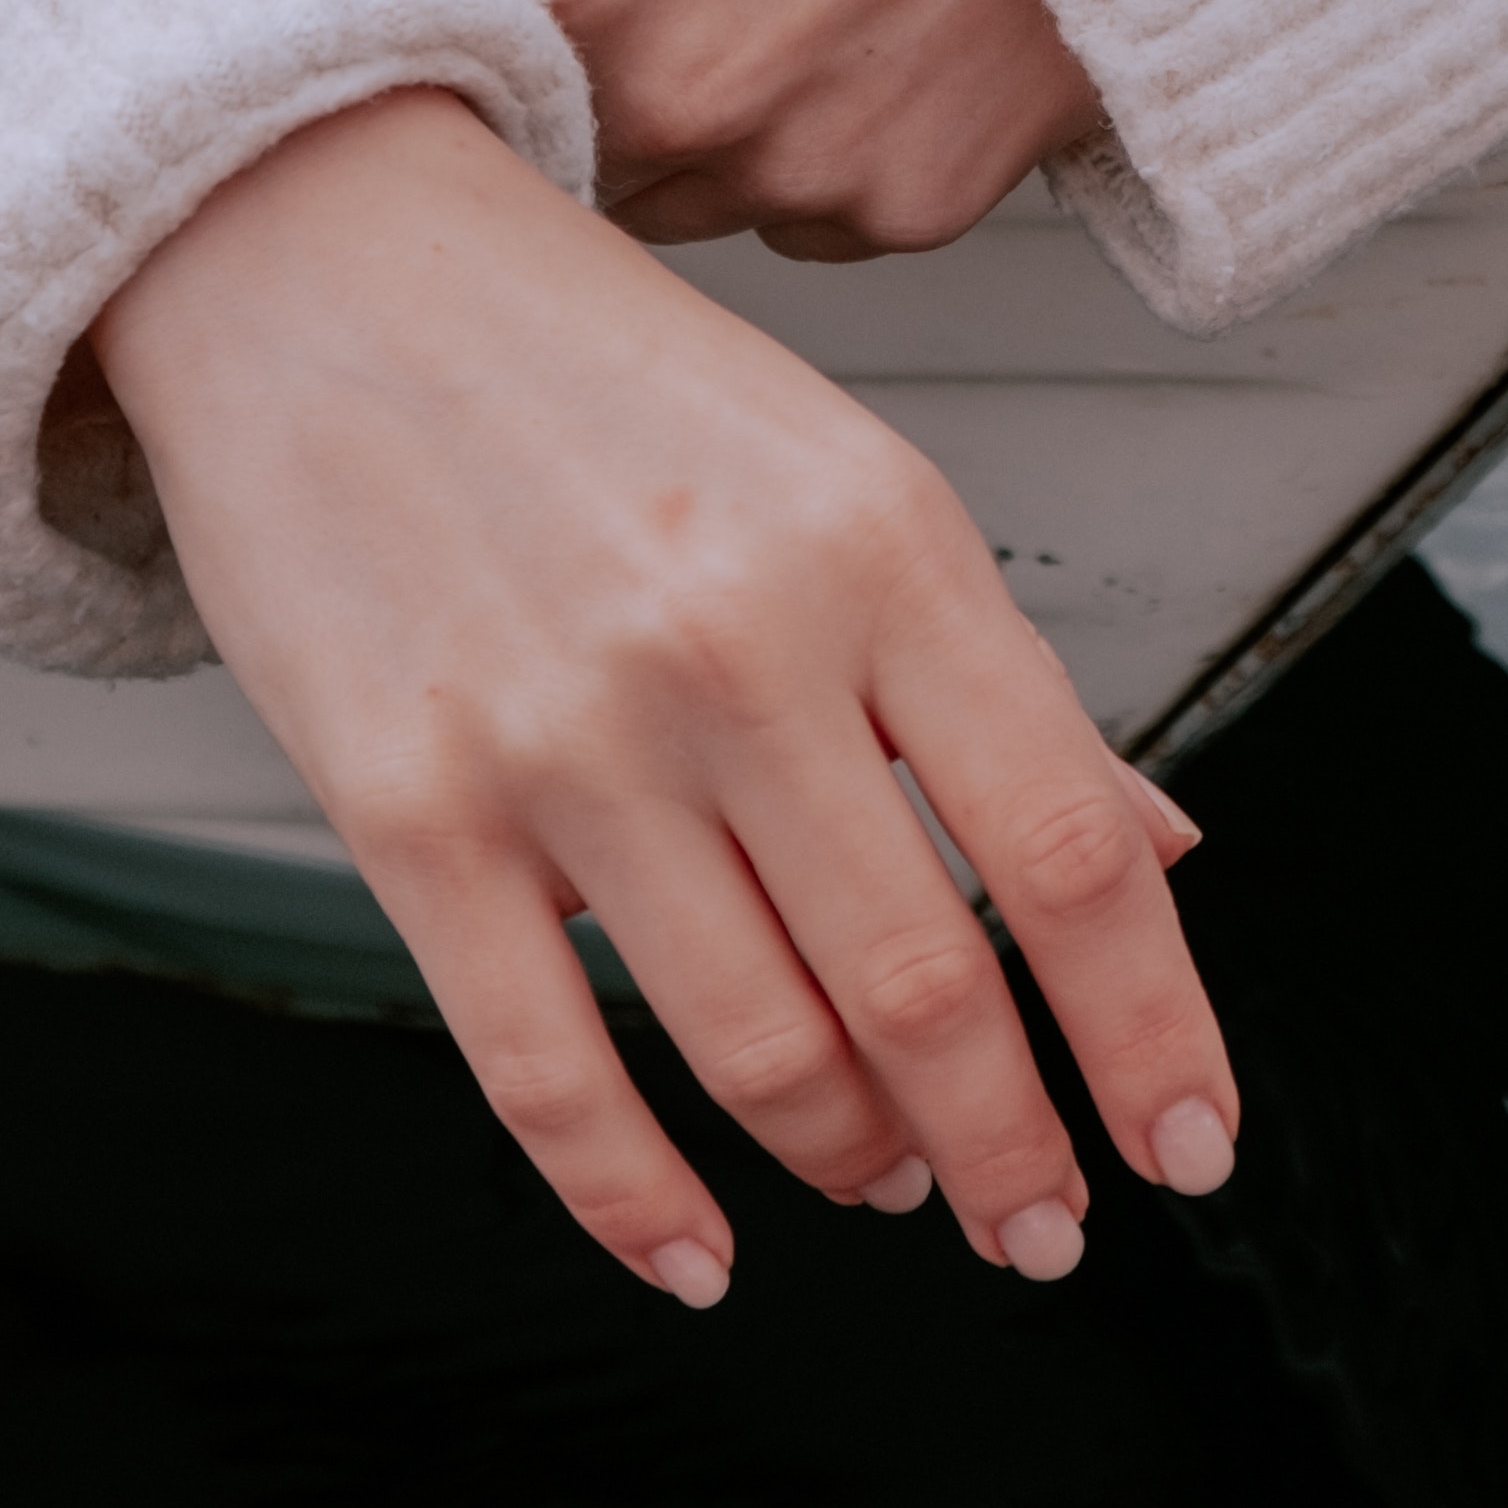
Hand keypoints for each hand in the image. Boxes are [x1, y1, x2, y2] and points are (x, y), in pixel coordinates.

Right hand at [92, 85, 1236, 1298]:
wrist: (315, 252)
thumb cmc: (604, 378)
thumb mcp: (848, 478)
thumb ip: (993, 683)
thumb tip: (1156, 861)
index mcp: (887, 551)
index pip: (1070, 850)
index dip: (1152, 1031)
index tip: (1191, 1149)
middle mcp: (740, 648)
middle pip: (927, 984)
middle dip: (1012, 1152)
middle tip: (1043, 1229)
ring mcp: (568, 736)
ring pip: (757, 1044)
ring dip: (852, 1158)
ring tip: (890, 1182)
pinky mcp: (410, 806)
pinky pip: (544, 1068)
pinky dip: (637, 1199)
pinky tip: (702, 1254)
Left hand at [246, 0, 1094, 260]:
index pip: (441, 75)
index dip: (472, 40)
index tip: (504, 9)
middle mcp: (668, 95)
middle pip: (562, 158)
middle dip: (594, 90)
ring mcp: (788, 167)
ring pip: (685, 201)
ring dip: (705, 134)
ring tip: (778, 4)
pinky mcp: (895, 210)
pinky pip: (812, 220)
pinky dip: (824, 157)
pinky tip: (869, 51)